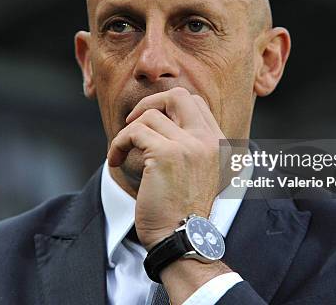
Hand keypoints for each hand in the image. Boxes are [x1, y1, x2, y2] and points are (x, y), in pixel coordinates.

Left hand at [107, 87, 224, 248]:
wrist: (181, 239)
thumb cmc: (183, 211)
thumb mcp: (200, 174)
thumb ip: (192, 146)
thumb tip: (163, 119)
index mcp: (220, 144)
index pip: (196, 103)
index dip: (168, 106)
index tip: (152, 125)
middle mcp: (209, 141)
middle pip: (178, 96)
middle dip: (150, 104)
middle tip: (134, 124)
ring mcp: (190, 145)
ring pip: (150, 115)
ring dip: (128, 132)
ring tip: (122, 153)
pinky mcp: (166, 154)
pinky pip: (134, 132)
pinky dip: (119, 144)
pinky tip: (116, 160)